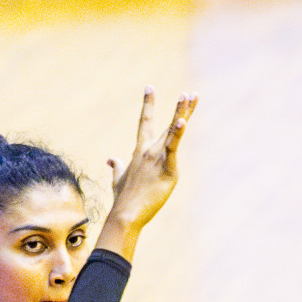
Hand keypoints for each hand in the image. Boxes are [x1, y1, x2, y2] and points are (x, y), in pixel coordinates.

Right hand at [95, 89, 197, 260]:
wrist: (126, 213)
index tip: (150, 88)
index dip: (148, 104)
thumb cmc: (123, 199)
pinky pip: (174, 148)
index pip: (144, 122)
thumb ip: (117, 167)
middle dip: (179, 108)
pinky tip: (183, 121)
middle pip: (167, 124)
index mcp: (139, 151)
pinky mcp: (167, 168)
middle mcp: (148, 150)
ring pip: (173, 131)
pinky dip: (178, 134)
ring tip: (190, 96)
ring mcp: (157, 157)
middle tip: (188, 93)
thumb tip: (111, 159)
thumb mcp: (118, 179)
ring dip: (182, 113)